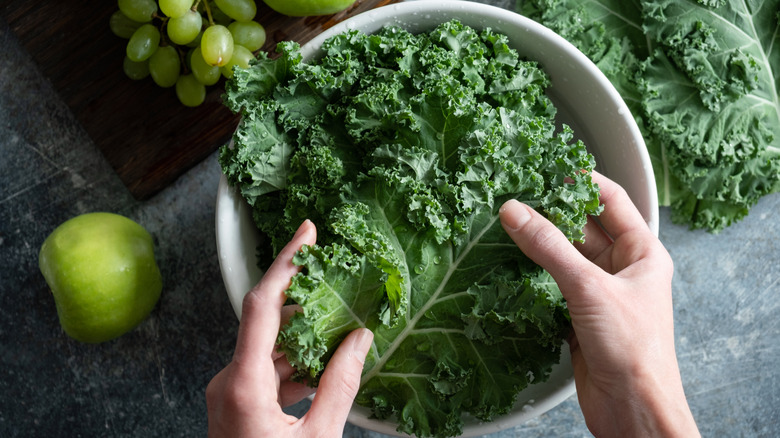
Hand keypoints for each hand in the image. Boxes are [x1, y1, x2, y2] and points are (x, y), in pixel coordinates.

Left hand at [206, 220, 373, 437]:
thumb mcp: (319, 437)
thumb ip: (342, 384)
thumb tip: (363, 339)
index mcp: (242, 384)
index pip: (260, 304)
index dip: (286, 262)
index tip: (307, 231)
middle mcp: (227, 381)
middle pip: (267, 323)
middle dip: (307, 305)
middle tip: (342, 288)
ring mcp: (228, 392)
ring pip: (269, 349)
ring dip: (304, 339)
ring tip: (343, 331)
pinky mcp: (235, 403)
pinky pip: (266, 370)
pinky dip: (295, 364)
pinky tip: (325, 367)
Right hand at [499, 172, 698, 437]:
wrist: (632, 409)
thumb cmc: (635, 351)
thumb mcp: (589, 287)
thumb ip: (549, 247)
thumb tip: (516, 211)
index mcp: (642, 253)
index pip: (611, 200)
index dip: (581, 180)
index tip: (548, 168)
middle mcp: (622, 269)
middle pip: (581, 227)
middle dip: (550, 212)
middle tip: (516, 196)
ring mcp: (599, 293)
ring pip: (563, 256)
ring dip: (538, 244)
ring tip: (505, 225)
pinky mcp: (579, 316)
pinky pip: (552, 284)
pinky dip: (532, 275)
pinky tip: (510, 266)